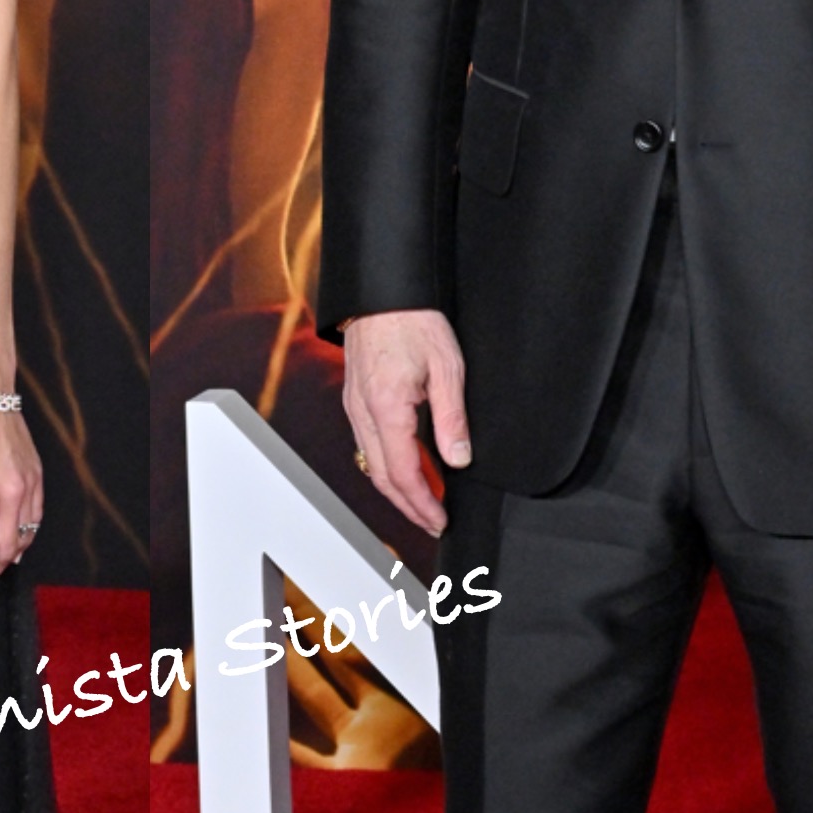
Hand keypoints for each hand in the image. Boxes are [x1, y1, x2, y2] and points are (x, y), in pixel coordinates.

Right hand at [339, 309, 470, 535]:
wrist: (382, 291)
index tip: (439, 520)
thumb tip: (459, 459)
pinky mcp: (354, 399)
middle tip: (433, 521)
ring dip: (397, 487)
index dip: (422, 503)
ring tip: (425, 499)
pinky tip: (408, 465)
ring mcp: (354, 407)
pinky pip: (367, 444)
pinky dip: (388, 464)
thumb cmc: (414, 320)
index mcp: (386, 409)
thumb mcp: (448, 369)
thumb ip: (452, 419)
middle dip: (408, 505)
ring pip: (371, 463)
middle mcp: (362, 413)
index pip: (403, 474)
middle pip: (381, 477)